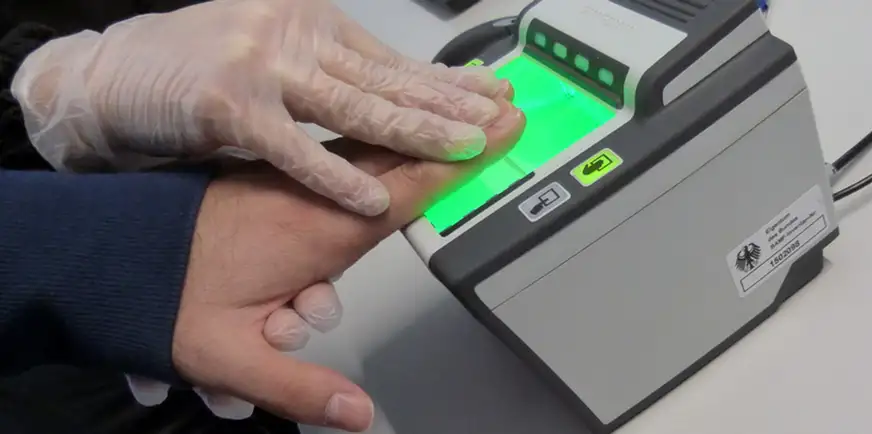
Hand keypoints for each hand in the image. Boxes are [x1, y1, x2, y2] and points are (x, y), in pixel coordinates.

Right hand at [11, 0, 510, 215]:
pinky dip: (333, 176)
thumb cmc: (189, 68)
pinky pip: (294, 149)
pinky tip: (371, 197)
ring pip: (355, 108)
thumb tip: (381, 98)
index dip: (446, 83)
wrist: (108, 73)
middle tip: (502, 120)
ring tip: (464, 149)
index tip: (492, 96)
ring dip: (415, 132)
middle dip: (452, 104)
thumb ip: (327, 76)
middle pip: (389, 81)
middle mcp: (295, 38)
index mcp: (309, 26)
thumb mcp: (273, 58)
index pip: (393, 61)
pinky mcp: (230, 106)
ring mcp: (264, 68)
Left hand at [162, 100, 522, 430]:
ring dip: (420, 124)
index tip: (500, 132)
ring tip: (461, 106)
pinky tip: (392, 131)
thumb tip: (360, 413)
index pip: (407, 187)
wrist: (101, 256)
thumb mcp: (230, 357)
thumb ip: (299, 385)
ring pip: (372, 143)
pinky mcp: (274, 176)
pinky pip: (343, 146)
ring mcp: (291, 179)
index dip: (460, 158)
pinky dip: (379, 133)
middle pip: (400, 152)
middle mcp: (310, 194)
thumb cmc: (159, 299)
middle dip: (454, 126)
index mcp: (314, 228)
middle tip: (501, 104)